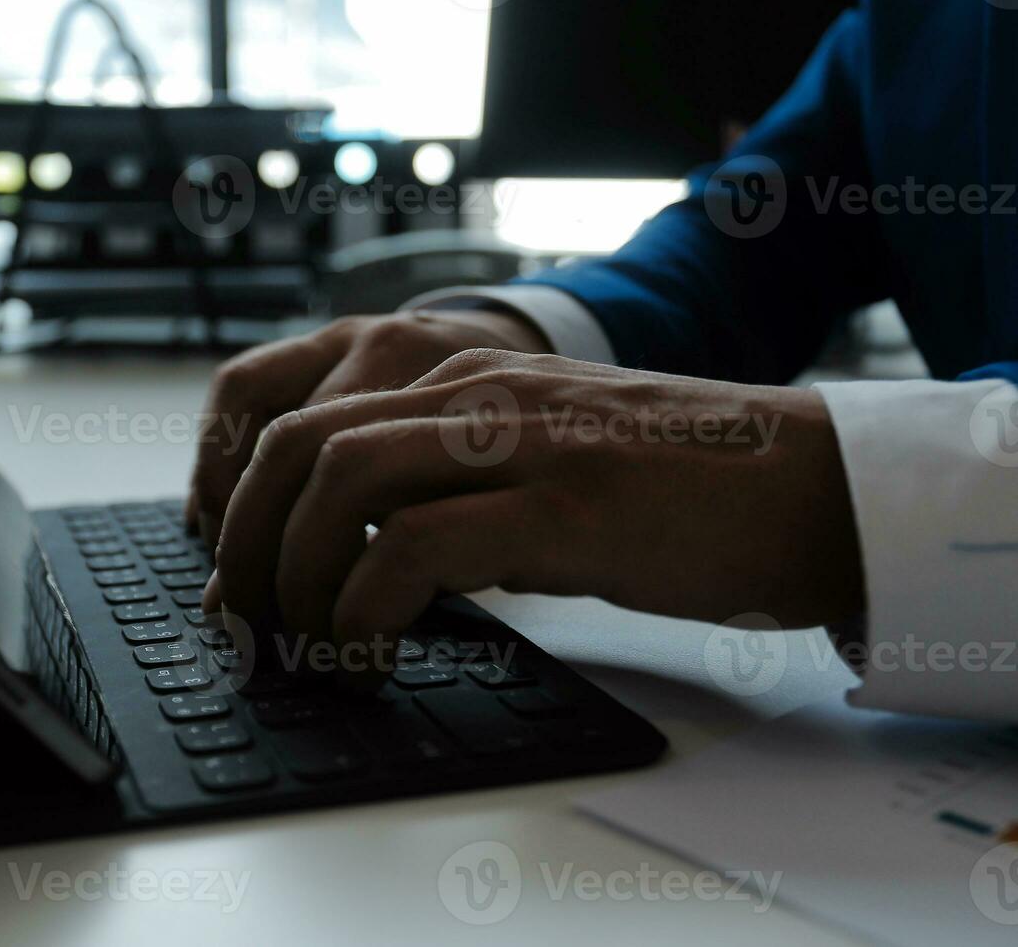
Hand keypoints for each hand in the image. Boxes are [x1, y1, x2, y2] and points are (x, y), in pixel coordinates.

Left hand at [202, 349, 865, 684]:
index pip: (297, 422)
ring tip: (307, 646)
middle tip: (249, 624)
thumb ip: (448, 483)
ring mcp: (517, 445)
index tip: (237, 581)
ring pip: (340, 485)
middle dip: (246, 547)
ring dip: (296, 578)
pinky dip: (365, 612)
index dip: (240, 506)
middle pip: (295, 450)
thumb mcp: (534, 460)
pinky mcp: (564, 509)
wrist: (801, 482)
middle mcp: (473, 397)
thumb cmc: (669, 490)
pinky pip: (416, 550)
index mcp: (458, 384)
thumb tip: (355, 559)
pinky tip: (373, 654)